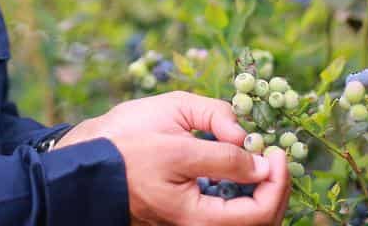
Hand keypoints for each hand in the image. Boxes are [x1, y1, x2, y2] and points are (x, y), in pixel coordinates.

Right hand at [56, 91, 289, 224]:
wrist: (90, 170)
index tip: (275, 150)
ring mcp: (195, 220)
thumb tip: (261, 163)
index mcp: (199, 218)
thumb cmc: (127, 157)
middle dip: (275, 186)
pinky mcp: (189, 211)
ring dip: (262, 187)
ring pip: (245, 215)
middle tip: (276, 153)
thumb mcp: (177, 149)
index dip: (277, 181)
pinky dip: (244, 187)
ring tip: (261, 156)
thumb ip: (222, 157)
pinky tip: (241, 163)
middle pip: (258, 218)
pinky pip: (228, 207)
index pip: (261, 212)